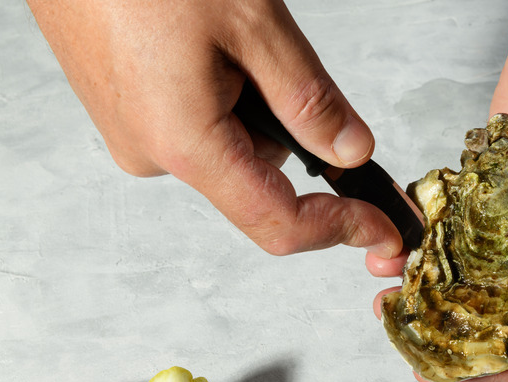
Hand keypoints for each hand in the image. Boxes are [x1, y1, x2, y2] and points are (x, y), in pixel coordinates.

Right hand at [27, 0, 402, 257]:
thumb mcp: (253, 25)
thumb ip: (309, 99)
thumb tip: (350, 151)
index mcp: (185, 143)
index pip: (279, 222)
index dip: (340, 230)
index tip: (381, 231)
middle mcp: (152, 154)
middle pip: (258, 180)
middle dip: (292, 134)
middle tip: (281, 63)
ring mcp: (133, 134)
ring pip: (228, 148)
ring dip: (253, 105)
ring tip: (229, 39)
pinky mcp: (126, 113)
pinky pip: (196, 126)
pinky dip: (222, 96)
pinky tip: (207, 48)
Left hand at [369, 0, 507, 381]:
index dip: (499, 366)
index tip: (445, 367)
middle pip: (505, 309)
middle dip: (454, 324)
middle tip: (404, 322)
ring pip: (480, 266)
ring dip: (437, 279)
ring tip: (391, 281)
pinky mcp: (503, 180)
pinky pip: (467, 220)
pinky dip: (436, 231)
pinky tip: (404, 233)